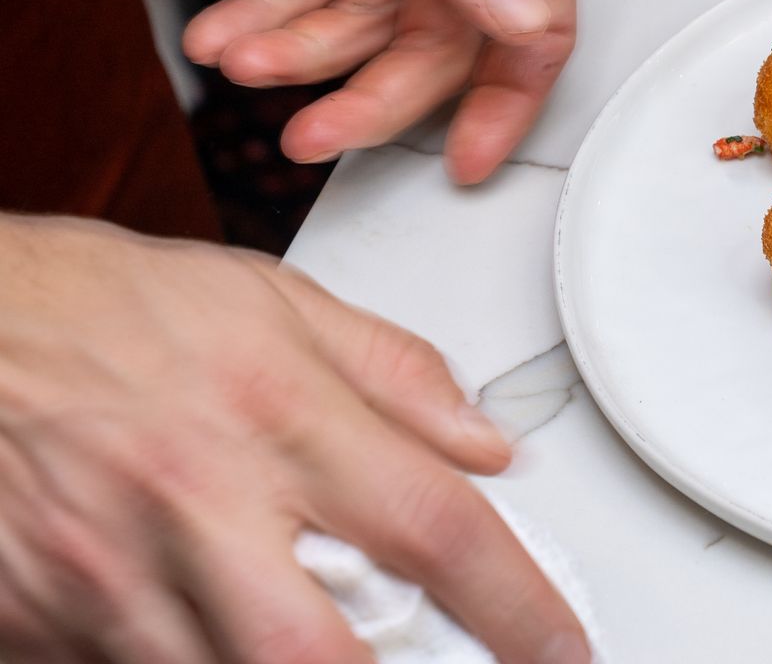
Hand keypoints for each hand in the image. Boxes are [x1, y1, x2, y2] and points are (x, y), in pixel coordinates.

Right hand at [0, 214, 589, 662]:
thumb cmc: (99, 305)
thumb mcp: (268, 300)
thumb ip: (392, 373)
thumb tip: (483, 441)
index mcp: (275, 413)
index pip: (432, 526)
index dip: (518, 603)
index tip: (562, 645)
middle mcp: (197, 502)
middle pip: (319, 657)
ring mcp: (111, 575)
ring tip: (293, 617)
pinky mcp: (42, 620)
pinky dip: (183, 660)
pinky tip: (199, 620)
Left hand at [174, 0, 575, 183]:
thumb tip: (524, 21)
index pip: (533, 21)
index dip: (503, 98)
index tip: (465, 160)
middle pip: (432, 40)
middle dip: (367, 86)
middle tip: (310, 131)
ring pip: (360, 23)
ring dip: (298, 46)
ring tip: (238, 52)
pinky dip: (267, 11)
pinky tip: (225, 25)